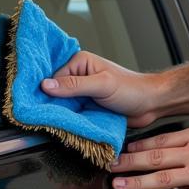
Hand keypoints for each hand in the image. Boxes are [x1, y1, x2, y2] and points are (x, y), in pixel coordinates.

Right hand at [41, 50, 162, 126]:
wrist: (150, 104)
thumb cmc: (131, 89)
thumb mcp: (101, 85)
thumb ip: (74, 85)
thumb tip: (46, 85)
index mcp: (80, 62)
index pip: (54, 78)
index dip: (47, 93)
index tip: (39, 106)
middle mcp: (79, 75)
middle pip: (56, 92)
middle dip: (53, 104)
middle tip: (45, 117)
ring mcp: (83, 92)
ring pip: (63, 105)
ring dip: (62, 114)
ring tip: (56, 123)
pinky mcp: (88, 106)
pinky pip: (73, 114)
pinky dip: (70, 121)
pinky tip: (67, 126)